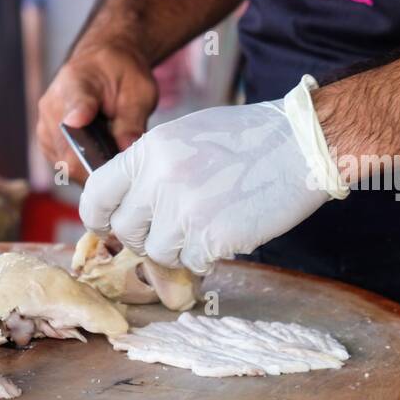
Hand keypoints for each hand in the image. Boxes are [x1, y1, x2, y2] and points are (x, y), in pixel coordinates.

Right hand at [36, 40, 158, 182]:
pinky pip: (64, 168)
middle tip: (124, 166)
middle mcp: (51, 107)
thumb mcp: (138, 90)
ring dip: (92, 168)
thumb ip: (132, 120)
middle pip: (68, 152)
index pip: (74, 104)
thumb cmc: (119, 74)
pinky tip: (99, 156)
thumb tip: (127, 148)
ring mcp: (45, 129)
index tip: (80, 121)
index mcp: (75, 83)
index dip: (79, 117)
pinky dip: (84, 167)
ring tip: (111, 155)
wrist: (99, 66)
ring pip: (66, 166)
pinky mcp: (47, 145)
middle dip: (99, 165)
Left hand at [80, 75, 348, 274]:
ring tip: (206, 223)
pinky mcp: (211, 237)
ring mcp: (185, 211)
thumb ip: (149, 170)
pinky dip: (206, 255)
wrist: (303, 143)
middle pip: (125, 231)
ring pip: (157, 252)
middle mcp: (160, 180)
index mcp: (149, 151)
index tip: (107, 225)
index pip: (96, 195)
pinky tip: (226, 229)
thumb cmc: (246, 140)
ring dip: (177, 248)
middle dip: (144, 235)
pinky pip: (191, 262)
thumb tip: (123, 207)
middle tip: (173, 225)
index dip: (99, 217)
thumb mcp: (184, 138)